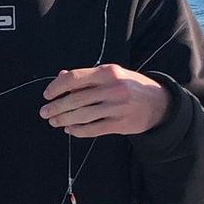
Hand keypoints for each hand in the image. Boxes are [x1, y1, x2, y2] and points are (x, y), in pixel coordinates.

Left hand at [41, 64, 171, 137]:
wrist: (159, 103)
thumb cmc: (130, 86)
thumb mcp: (112, 74)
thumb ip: (86, 77)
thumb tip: (60, 77)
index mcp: (108, 72)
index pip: (75, 78)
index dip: (57, 87)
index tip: (47, 95)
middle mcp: (113, 88)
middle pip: (76, 99)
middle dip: (56, 107)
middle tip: (44, 112)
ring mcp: (117, 107)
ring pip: (83, 116)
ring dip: (64, 120)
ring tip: (53, 121)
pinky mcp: (120, 124)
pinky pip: (93, 129)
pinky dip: (78, 131)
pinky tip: (70, 130)